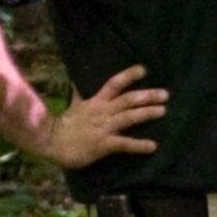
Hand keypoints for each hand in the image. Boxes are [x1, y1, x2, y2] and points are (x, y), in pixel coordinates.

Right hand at [36, 65, 169, 169]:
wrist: (51, 142)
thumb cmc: (65, 125)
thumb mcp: (73, 105)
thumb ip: (79, 94)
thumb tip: (76, 81)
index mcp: (96, 102)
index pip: (114, 84)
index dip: (129, 75)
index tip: (144, 70)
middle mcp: (102, 112)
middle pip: (128, 100)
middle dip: (147, 95)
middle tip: (166, 94)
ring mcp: (103, 127)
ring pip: (129, 117)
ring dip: (147, 113)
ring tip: (163, 111)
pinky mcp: (103, 144)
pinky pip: (124, 143)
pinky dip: (139, 145)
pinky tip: (153, 146)